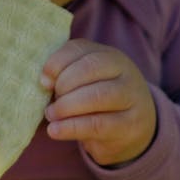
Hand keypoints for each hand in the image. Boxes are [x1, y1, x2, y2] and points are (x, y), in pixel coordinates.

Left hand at [42, 40, 156, 166]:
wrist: (135, 128)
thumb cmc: (99, 100)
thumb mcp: (86, 82)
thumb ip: (66, 74)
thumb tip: (44, 80)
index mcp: (109, 55)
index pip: (80, 48)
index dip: (57, 62)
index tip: (43, 81)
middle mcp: (124, 71)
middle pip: (90, 68)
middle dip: (63, 85)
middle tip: (49, 103)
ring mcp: (131, 97)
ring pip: (96, 96)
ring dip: (66, 106)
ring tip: (51, 116)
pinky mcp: (130, 125)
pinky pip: (98, 124)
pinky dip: (71, 128)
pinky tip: (55, 131)